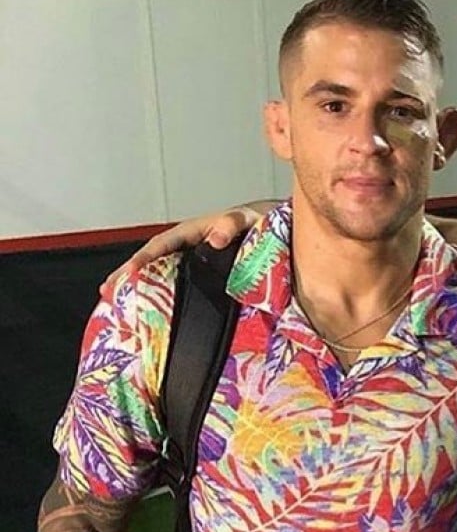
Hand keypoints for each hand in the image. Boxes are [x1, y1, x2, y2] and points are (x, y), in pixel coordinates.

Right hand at [100, 200, 276, 294]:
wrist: (273, 230)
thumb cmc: (259, 222)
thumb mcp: (247, 219)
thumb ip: (232, 224)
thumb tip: (216, 237)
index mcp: (194, 231)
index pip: (161, 244)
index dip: (144, 258)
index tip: (129, 272)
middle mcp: (189, 245)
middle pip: (152, 259)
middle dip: (128, 274)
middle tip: (107, 292)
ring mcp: (194, 260)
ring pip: (161, 272)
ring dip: (140, 285)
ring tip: (119, 304)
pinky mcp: (204, 275)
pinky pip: (178, 283)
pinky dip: (163, 294)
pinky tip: (155, 312)